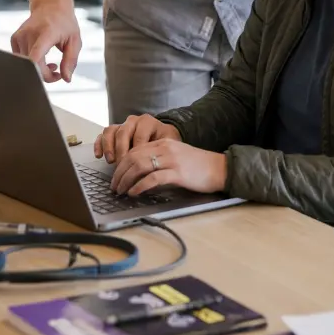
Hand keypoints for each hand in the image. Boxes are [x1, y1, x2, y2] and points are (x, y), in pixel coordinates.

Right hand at [10, 1, 81, 82]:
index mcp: (46, 33)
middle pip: (31, 65)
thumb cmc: (64, 22)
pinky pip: (20, 59)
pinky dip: (31, 64)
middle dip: (45, 75)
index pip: (35, 57)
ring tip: (51, 64)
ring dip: (38, 70)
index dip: (40, 72)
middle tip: (57, 71)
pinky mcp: (14, 39)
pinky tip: (41, 58)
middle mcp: (29, 33)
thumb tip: (66, 78)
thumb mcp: (75, 41)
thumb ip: (71, 60)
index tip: (53, 75)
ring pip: (24, 64)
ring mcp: (20, 36)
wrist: (51, 5)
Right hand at [95, 114, 180, 163]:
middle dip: (121, 150)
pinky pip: (102, 134)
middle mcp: (133, 121)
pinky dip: (99, 144)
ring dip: (109, 147)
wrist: (162, 135)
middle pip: (123, 133)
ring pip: (110, 131)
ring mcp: (122, 125)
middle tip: (121, 165)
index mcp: (147, 122)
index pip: (139, 135)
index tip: (135, 164)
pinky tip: (98, 155)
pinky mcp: (113, 131)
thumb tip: (156, 167)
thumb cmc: (165, 141)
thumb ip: (162, 151)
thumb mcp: (169, 143)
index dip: (136, 151)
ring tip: (111, 161)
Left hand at [110, 139, 226, 197]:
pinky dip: (139, 186)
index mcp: (163, 142)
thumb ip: (159, 159)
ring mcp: (172, 160)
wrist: (219, 168)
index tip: (116, 176)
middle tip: (113, 186)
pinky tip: (134, 193)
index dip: (122, 163)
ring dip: (126, 180)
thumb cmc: (198, 166)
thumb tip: (138, 173)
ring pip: (139, 166)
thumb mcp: (176, 156)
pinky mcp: (178, 173)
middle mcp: (165, 148)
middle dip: (119, 173)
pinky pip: (153, 178)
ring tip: (120, 191)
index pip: (135, 150)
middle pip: (133, 157)